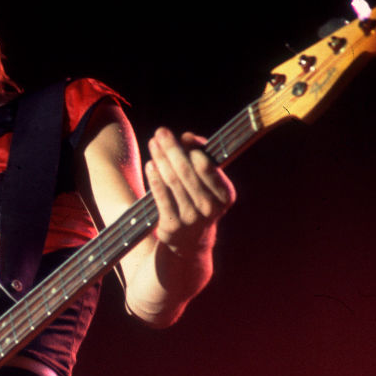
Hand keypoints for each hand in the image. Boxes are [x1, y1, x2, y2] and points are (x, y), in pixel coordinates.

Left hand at [144, 128, 235, 255]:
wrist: (190, 243)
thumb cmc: (197, 202)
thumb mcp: (207, 183)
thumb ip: (200, 157)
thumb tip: (187, 137)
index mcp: (225, 195)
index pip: (207, 166)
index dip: (192, 149)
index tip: (181, 136)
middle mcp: (210, 207)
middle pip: (187, 171)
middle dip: (172, 148)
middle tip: (160, 132)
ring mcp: (191, 218)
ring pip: (172, 181)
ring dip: (160, 159)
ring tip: (153, 143)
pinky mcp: (172, 225)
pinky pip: (161, 196)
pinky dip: (154, 178)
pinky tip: (150, 164)